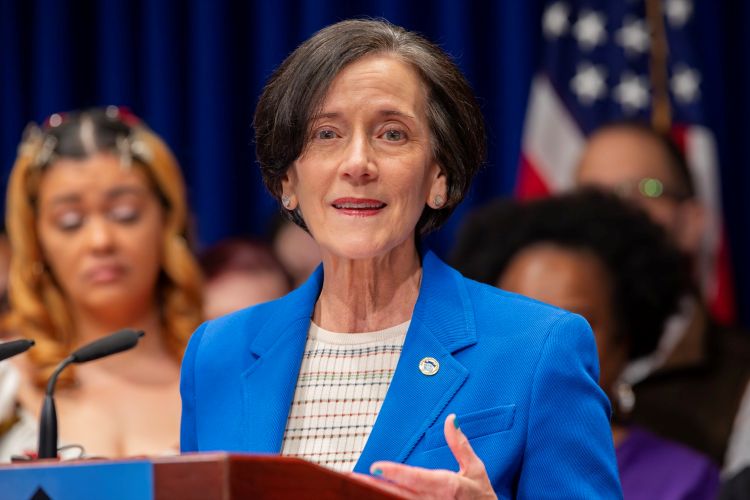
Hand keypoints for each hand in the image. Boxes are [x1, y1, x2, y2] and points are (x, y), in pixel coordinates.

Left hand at [357, 414, 496, 498]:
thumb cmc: (482, 497)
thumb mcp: (475, 469)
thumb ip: (460, 445)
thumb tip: (451, 419)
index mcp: (448, 486)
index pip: (416, 478)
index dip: (395, 473)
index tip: (375, 466)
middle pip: (398, 494)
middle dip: (373, 486)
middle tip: (350, 478)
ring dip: (375, 495)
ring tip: (353, 486)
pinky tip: (370, 496)